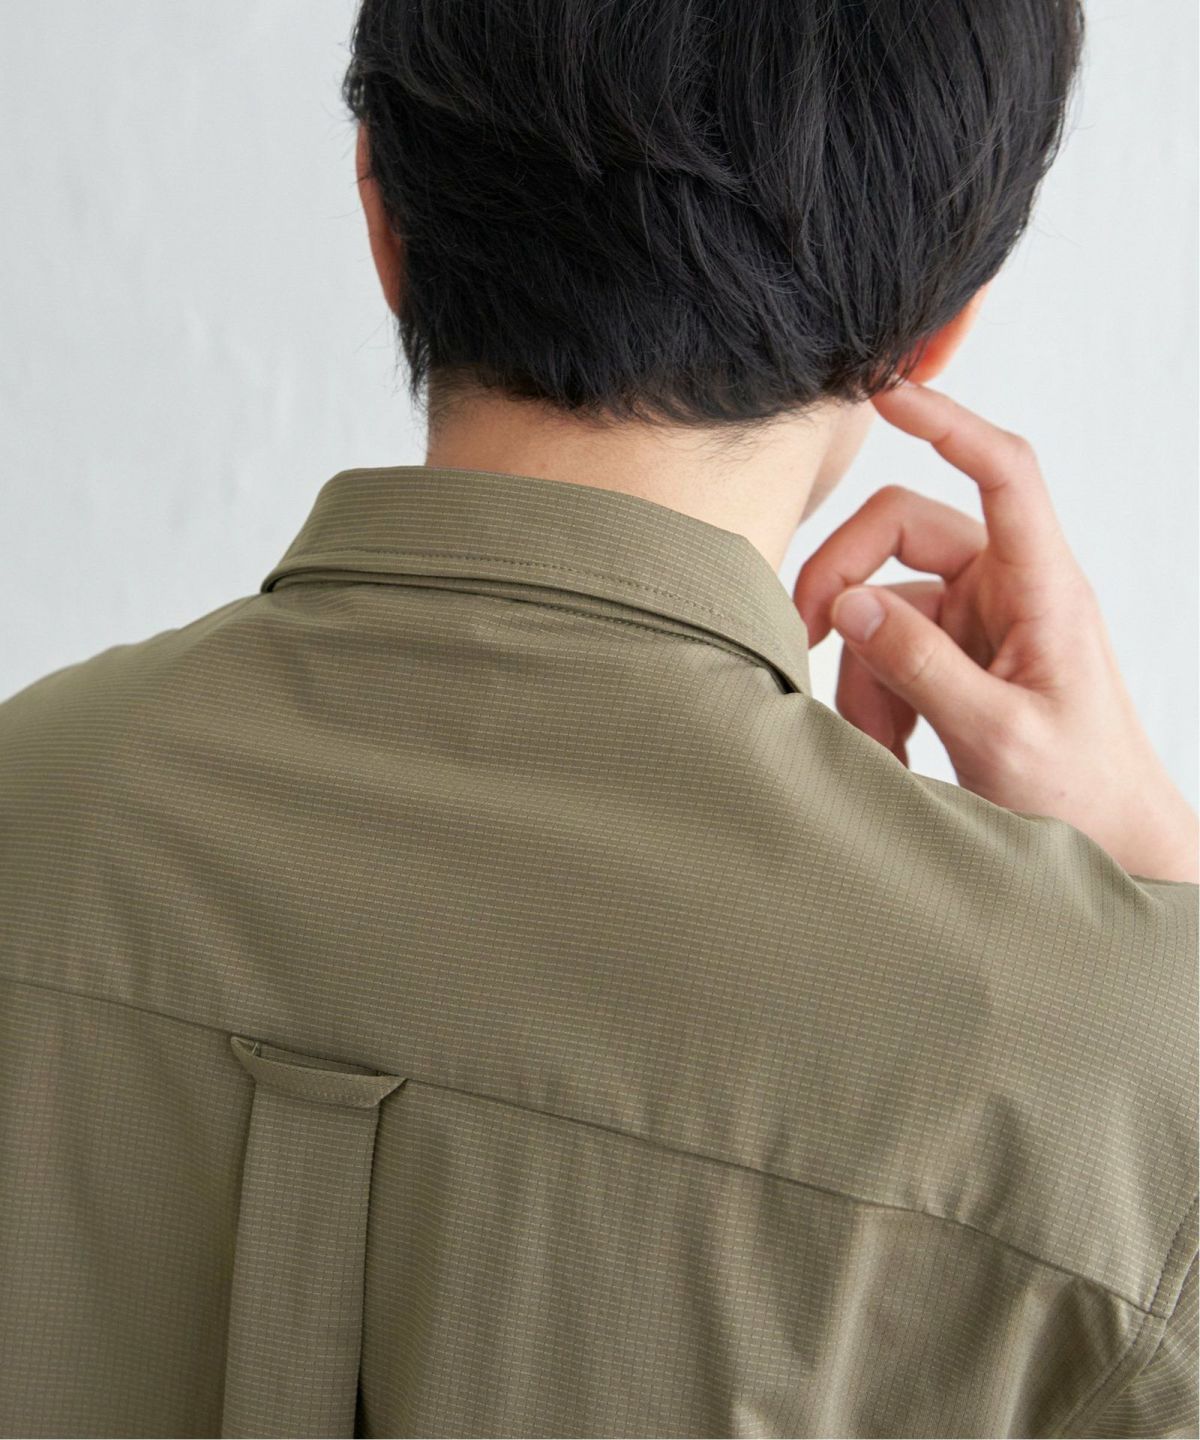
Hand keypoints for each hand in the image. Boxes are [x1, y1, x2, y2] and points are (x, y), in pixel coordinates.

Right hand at [793, 379, 1198, 883]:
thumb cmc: (1081, 794)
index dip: (947, 422)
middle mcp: (1009, 588)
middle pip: (904, 533)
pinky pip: (890, 650)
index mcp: (1042, 587)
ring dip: (865, 675)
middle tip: (804, 638)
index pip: (1003, 472)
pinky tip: (893, 752)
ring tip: (881, 749)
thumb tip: (847, 605)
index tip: (887, 393)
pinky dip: (877, 699)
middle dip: (844, 582)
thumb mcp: (996, 735)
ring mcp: (982, 620)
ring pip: (885, 606)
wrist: (1112, 849)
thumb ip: (920, 665)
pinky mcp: (960, 654)